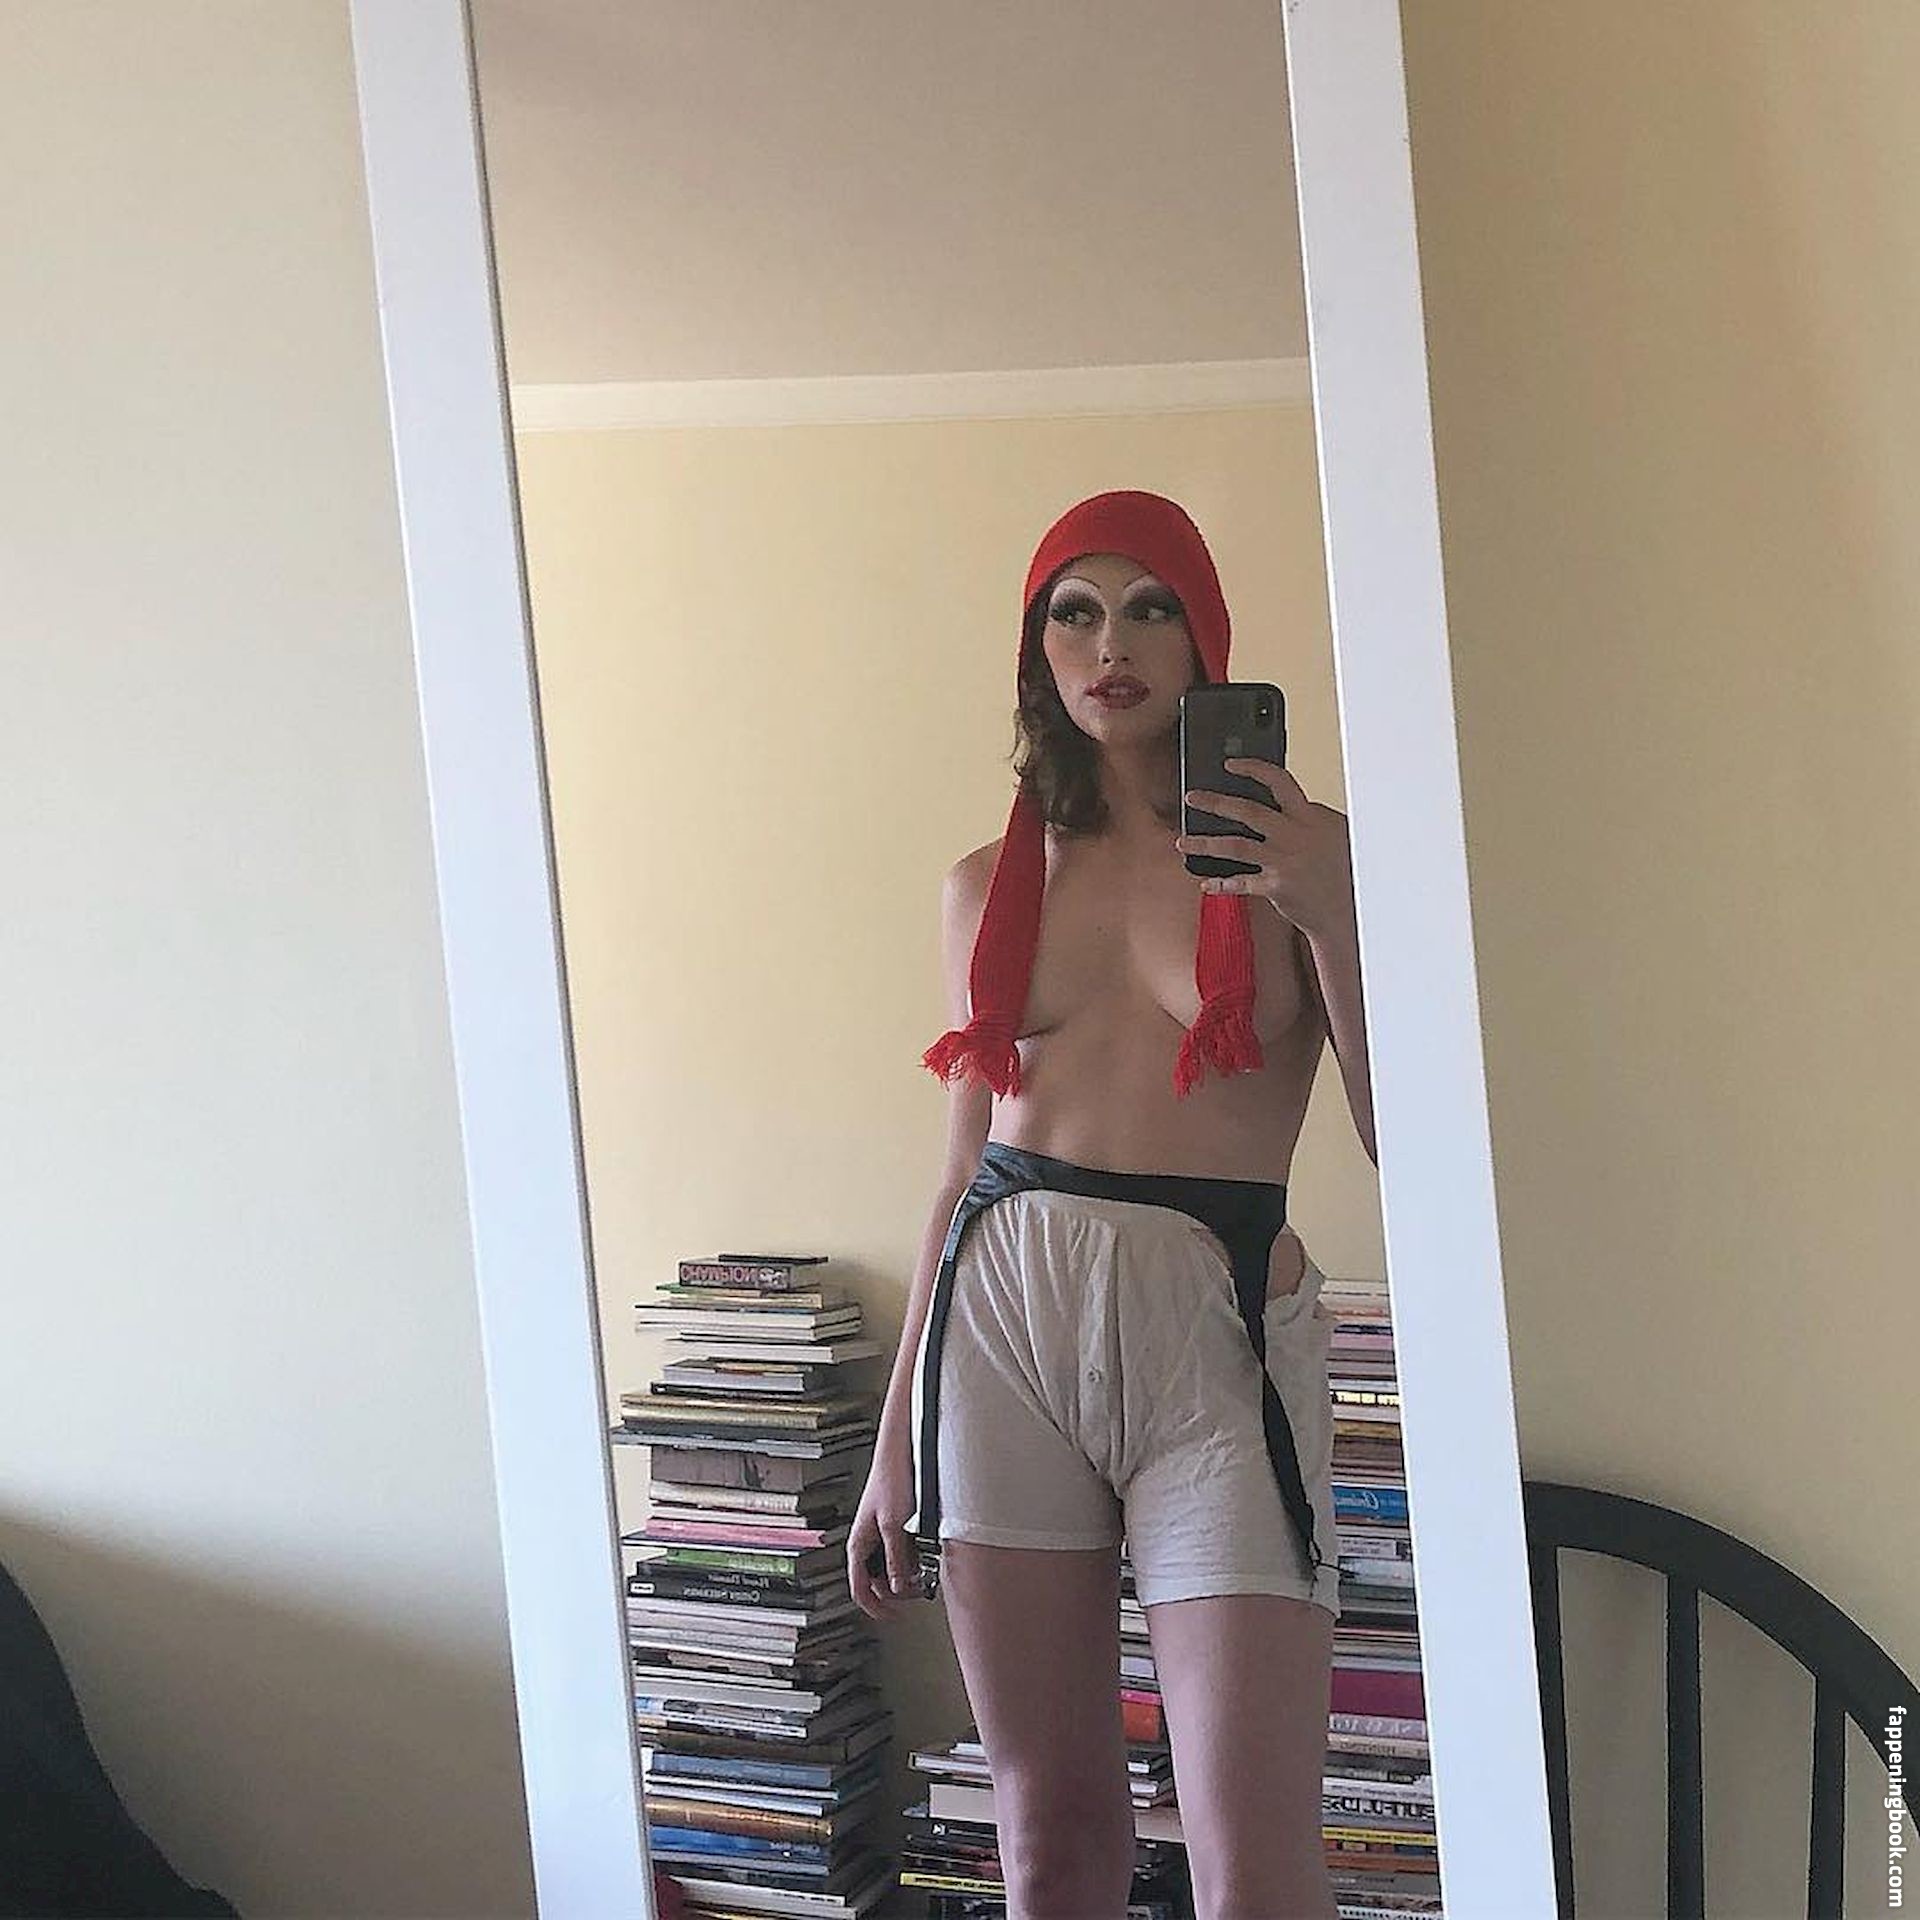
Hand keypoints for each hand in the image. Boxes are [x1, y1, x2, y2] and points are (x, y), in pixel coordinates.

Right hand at [846, 1428, 928, 1620]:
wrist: (901, 1452)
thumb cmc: (893, 1481)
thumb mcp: (895, 1526)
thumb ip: (896, 1560)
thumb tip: (899, 1589)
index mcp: (859, 1545)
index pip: (859, 1589)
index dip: (875, 1608)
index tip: (893, 1617)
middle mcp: (867, 1542)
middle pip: (877, 1581)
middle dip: (897, 1591)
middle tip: (917, 1592)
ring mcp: (880, 1534)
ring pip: (891, 1567)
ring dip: (907, 1574)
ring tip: (924, 1573)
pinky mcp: (894, 1525)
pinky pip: (901, 1552)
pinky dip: (913, 1558)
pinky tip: (925, 1553)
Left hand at [1175, 756, 1356, 940]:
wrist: (1353, 909)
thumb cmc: (1344, 870)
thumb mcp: (1334, 832)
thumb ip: (1306, 818)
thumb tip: (1273, 807)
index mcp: (1312, 816)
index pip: (1279, 782)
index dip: (1253, 769)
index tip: (1230, 765)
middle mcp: (1296, 835)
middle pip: (1248, 811)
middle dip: (1215, 802)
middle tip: (1192, 798)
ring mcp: (1284, 860)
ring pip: (1235, 845)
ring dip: (1204, 843)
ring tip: (1183, 841)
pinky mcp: (1277, 886)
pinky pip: (1241, 882)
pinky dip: (1221, 883)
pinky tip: (1207, 883)